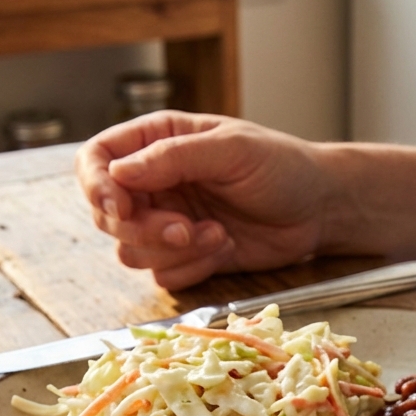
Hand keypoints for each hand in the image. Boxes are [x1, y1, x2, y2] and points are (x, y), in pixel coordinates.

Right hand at [76, 111, 333, 288]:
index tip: (122, 209)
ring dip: (172, 250)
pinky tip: (225, 246)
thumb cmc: (281, 166)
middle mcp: (154, 182)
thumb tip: (119, 172)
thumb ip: (174, 157)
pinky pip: (163, 274)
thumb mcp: (232, 149)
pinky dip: (192, 267)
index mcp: (156, 141)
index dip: (97, 186)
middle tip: (184, 229)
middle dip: (143, 229)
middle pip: (107, 215)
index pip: (96, 160)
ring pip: (131, 251)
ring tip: (217, 234)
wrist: (319, 209)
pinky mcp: (186, 255)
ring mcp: (167, 221)